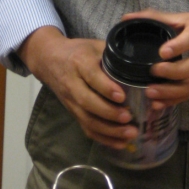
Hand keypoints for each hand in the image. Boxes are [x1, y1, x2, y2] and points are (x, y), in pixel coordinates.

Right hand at [18, 26, 138, 148]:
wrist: (49, 59)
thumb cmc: (78, 51)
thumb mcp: (94, 45)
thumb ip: (113, 55)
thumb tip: (140, 66)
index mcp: (79, 62)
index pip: (92, 77)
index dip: (106, 88)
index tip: (122, 97)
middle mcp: (72, 84)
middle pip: (88, 102)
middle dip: (109, 113)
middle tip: (129, 118)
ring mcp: (71, 101)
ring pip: (87, 119)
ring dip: (109, 130)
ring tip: (130, 133)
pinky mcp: (73, 112)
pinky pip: (86, 128)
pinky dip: (103, 138)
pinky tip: (120, 143)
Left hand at [121, 8, 188, 109]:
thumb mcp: (186, 17)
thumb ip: (157, 18)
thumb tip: (126, 18)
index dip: (179, 45)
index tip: (162, 52)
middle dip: (175, 72)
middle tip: (153, 72)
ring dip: (172, 92)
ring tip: (151, 92)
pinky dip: (175, 100)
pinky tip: (158, 103)